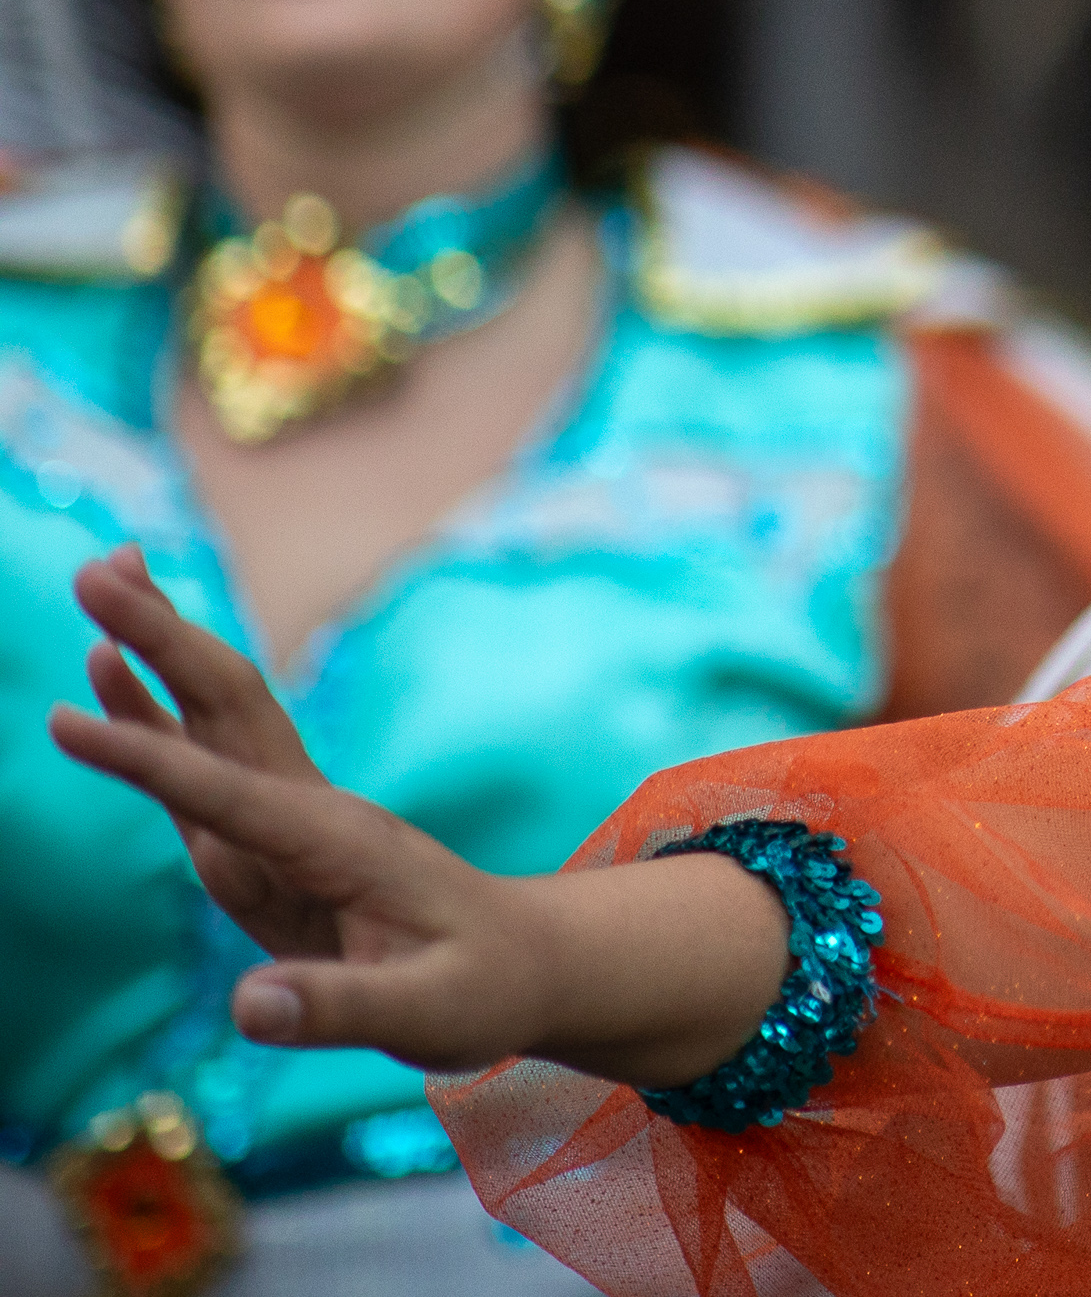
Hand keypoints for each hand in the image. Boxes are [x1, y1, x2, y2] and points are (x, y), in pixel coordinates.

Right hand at [54, 549, 786, 1082]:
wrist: (527, 967)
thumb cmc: (482, 991)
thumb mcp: (423, 1015)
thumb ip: (336, 1009)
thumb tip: (246, 1005)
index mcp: (338, 845)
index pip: (228, 791)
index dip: (148, 758)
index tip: (67, 719)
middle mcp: (311, 810)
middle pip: (225, 709)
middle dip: (161, 641)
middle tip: (95, 570)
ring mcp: (295, 816)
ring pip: (217, 716)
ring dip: (161, 648)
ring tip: (104, 580)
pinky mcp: (280, 835)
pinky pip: (208, 762)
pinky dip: (158, 716)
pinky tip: (116, 680)